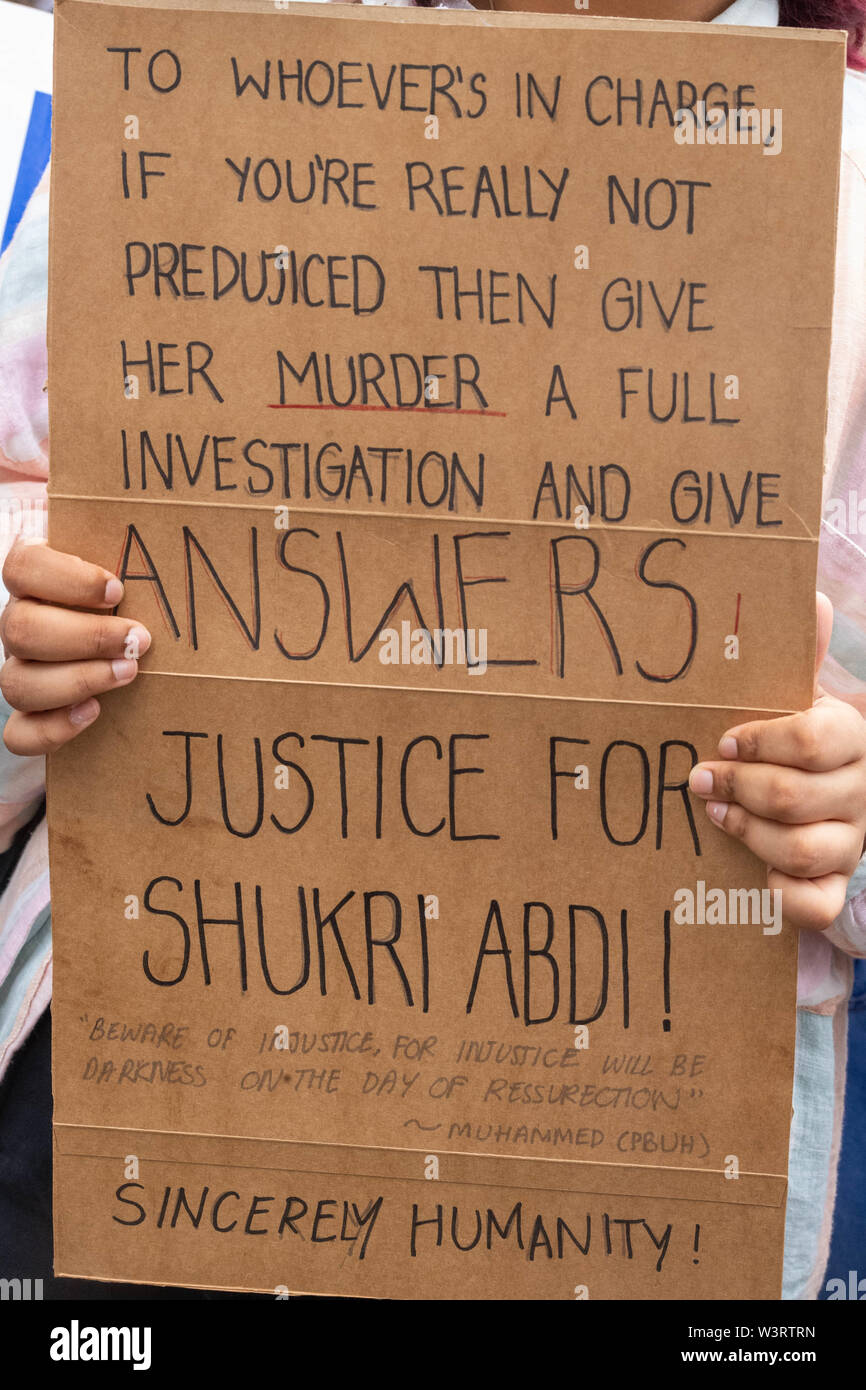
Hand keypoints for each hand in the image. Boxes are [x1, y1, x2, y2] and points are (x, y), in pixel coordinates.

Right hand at [0, 537, 150, 754]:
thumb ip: (122, 534)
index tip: (117, 588)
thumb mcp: (125, 556)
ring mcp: (21, 668)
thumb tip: (153, 508)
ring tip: (129, 673)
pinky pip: (19, 733)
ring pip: (17, 682)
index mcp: (33, 577)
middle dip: (85, 637)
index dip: (65, 579)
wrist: (128, 630)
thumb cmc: (129, 589)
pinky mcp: (31, 713)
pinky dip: (52, 729)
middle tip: (139, 638)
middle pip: (21, 630)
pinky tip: (93, 713)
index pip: (21, 567)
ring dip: (77, 680)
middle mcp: (19, 622)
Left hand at [688, 593, 865, 930]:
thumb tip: (810, 594)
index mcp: (850, 737)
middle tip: (699, 779)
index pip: (816, 740)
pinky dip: (783, 896)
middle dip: (739, 787)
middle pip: (798, 796)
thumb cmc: (793, 740)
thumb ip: (797, 652)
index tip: (724, 739)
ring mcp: (849, 843)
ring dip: (747, 833)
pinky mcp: (834, 884)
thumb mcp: (795, 695)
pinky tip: (756, 880)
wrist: (818, 792)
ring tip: (715, 815)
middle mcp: (859, 792)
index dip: (764, 742)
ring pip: (801, 849)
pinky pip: (816, 904)